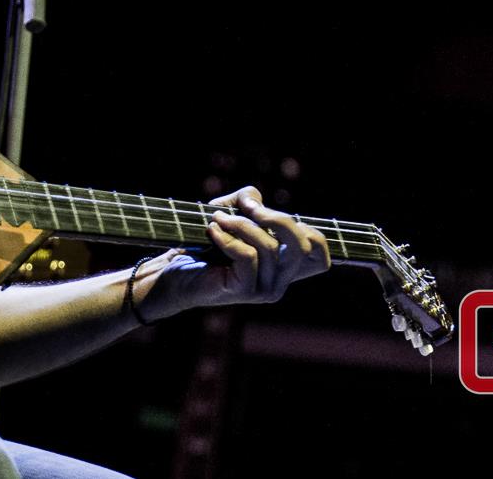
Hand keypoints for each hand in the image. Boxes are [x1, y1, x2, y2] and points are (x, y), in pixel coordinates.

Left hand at [142, 186, 329, 317]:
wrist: (172, 274)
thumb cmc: (204, 244)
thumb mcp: (232, 213)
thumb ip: (249, 201)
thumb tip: (254, 200)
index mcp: (283, 268)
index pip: (320, 257)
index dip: (306, 230)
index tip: (267, 213)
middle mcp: (280, 283)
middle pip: (303, 247)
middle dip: (277, 218)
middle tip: (246, 207)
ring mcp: (264, 291)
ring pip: (270, 247)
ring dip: (241, 224)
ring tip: (216, 218)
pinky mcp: (243, 292)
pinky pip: (247, 256)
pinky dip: (228, 237)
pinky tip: (211, 231)